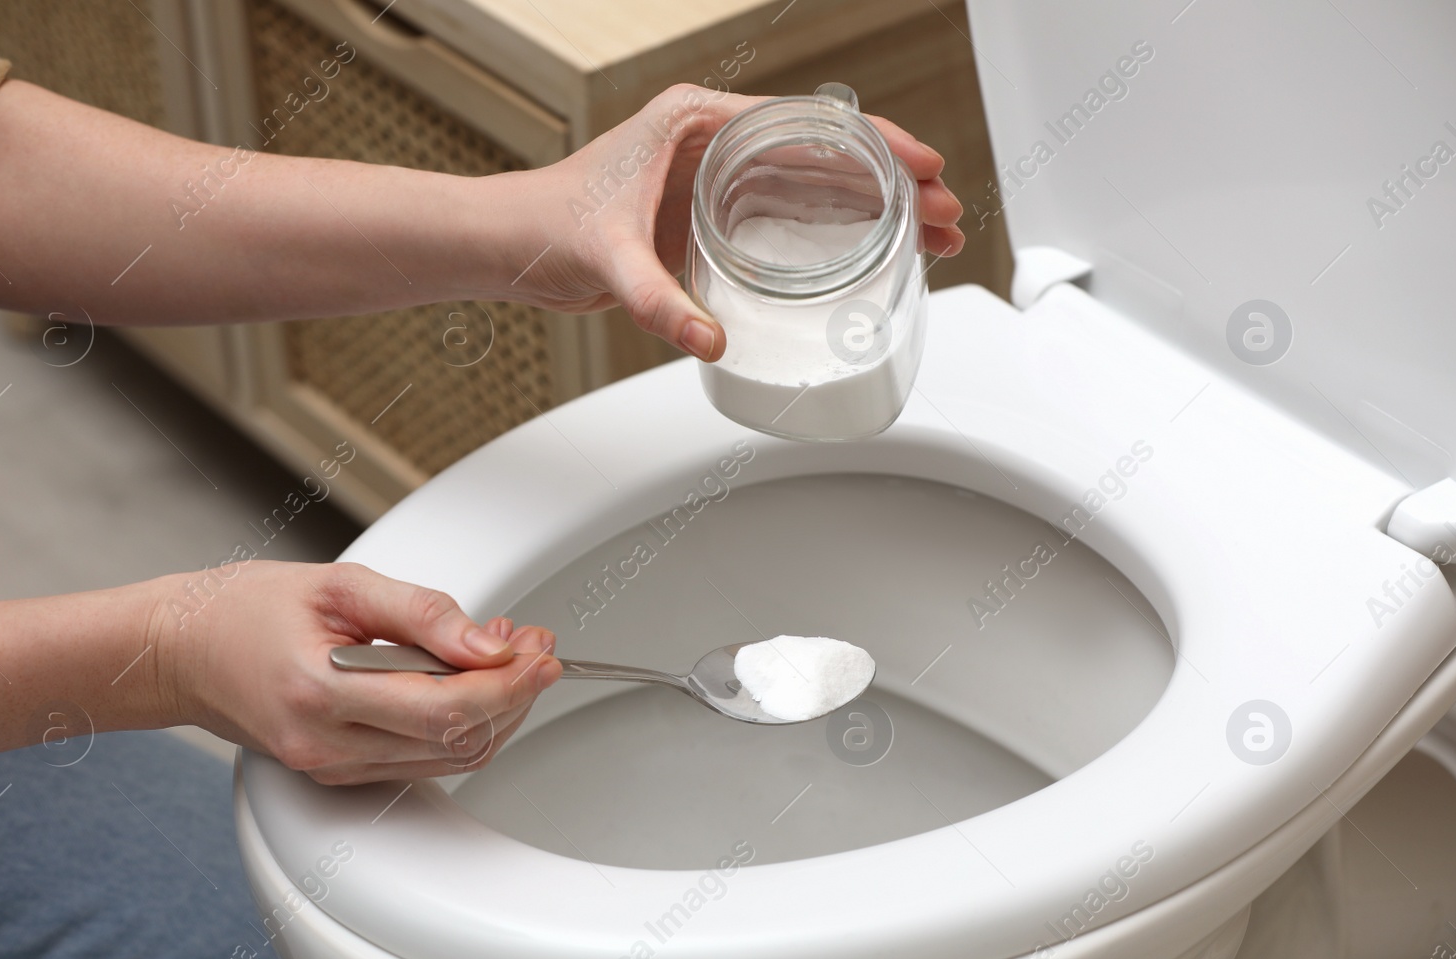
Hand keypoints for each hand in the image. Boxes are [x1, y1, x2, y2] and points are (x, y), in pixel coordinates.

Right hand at [151, 561, 559, 782]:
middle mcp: (329, 748)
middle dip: (514, 695)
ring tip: (511, 657)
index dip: (509, 683)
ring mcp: (333, 769)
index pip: (446, 709)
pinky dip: (461, 724)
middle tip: (537, 647)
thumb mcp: (339, 585)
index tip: (541, 651)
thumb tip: (489, 642)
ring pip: (448, 759)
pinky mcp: (339, 773)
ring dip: (495, 711)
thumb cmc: (244, 609)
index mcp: (324, 696)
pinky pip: (422, 761)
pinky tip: (471, 683)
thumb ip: (420, 613)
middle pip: (458, 742)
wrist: (176, 652)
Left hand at [515, 84, 965, 360]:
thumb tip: (708, 339)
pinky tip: (872, 257)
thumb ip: (656, 302)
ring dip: (875, 211)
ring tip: (932, 236)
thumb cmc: (546, 223)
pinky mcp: (710, 218)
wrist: (508, 244)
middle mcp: (713, 144)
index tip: (923, 165)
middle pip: (826, 156)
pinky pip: (789, 220)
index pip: (807, 122)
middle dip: (894, 183)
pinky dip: (835, 235)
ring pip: (816, 188)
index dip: (874, 144)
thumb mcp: (608, 260)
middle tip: (947, 214)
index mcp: (697, 122)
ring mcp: (716, 180)